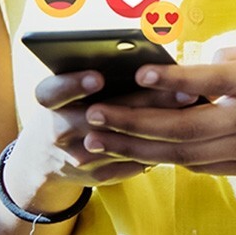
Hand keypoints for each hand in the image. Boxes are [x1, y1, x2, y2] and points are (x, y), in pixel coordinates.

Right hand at [4, 70, 195, 211]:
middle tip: (181, 89)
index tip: (99, 77)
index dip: (73, 85)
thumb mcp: (71, 90)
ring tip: (189, 110)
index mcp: (49, 103)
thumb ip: (99, 75)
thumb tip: (149, 59)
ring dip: (156, 127)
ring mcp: (77, 158)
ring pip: (120, 143)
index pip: (52, 93)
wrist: (45, 158)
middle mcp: (57, 132)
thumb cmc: (71, 107)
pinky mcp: (96, 176)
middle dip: (141, 103)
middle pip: (98, 118)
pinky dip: (157, 147)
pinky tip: (185, 132)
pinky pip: (130, 163)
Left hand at [75, 45, 235, 175]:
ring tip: (99, 140)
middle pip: (182, 126)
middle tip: (92, 116)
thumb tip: (196, 66)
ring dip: (137, 147)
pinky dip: (168, 159)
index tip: (140, 73)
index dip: (172, 79)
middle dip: (131, 122)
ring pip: (182, 153)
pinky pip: (200, 165)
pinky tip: (141, 151)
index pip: (210, 81)